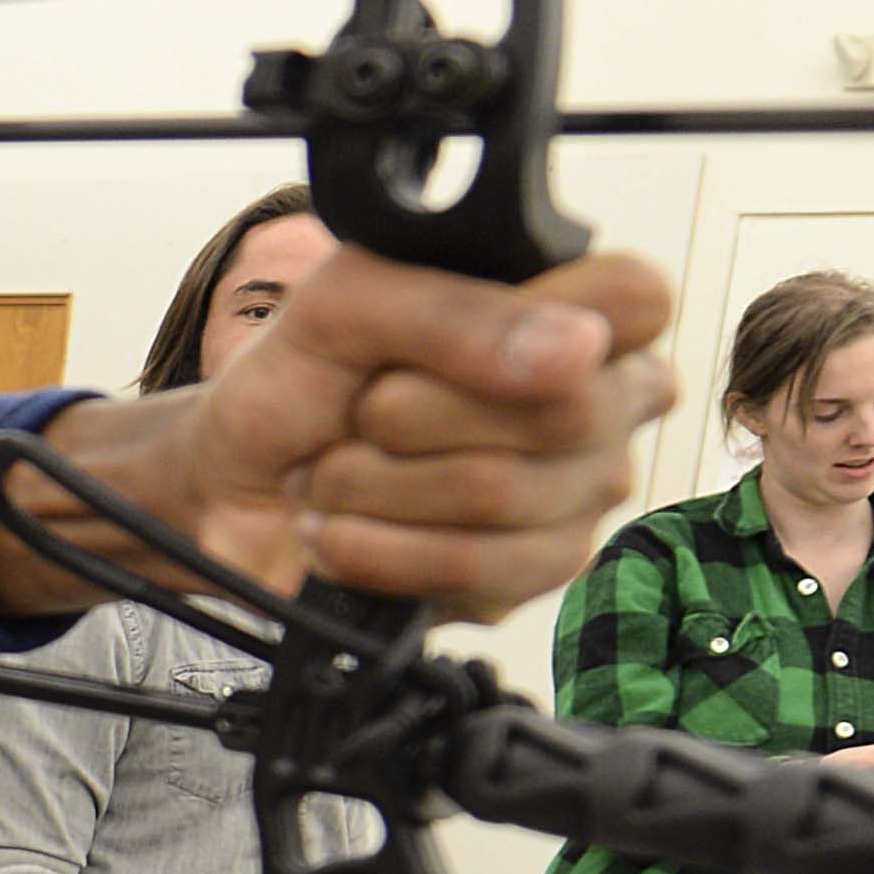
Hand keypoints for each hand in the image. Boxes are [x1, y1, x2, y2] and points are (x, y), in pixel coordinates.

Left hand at [0, 247, 675, 623]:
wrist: (235, 486)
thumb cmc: (298, 381)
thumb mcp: (345, 303)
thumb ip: (453, 309)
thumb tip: (577, 351)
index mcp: (568, 309)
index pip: (638, 299)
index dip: (549, 319)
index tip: (442, 340)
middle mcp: (596, 400)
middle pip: (565, 407)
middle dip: (413, 415)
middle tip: (357, 414)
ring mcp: (576, 492)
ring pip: (509, 495)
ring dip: (379, 487)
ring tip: (335, 476)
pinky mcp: (534, 573)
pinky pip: (480, 570)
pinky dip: (382, 550)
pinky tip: (346, 533)